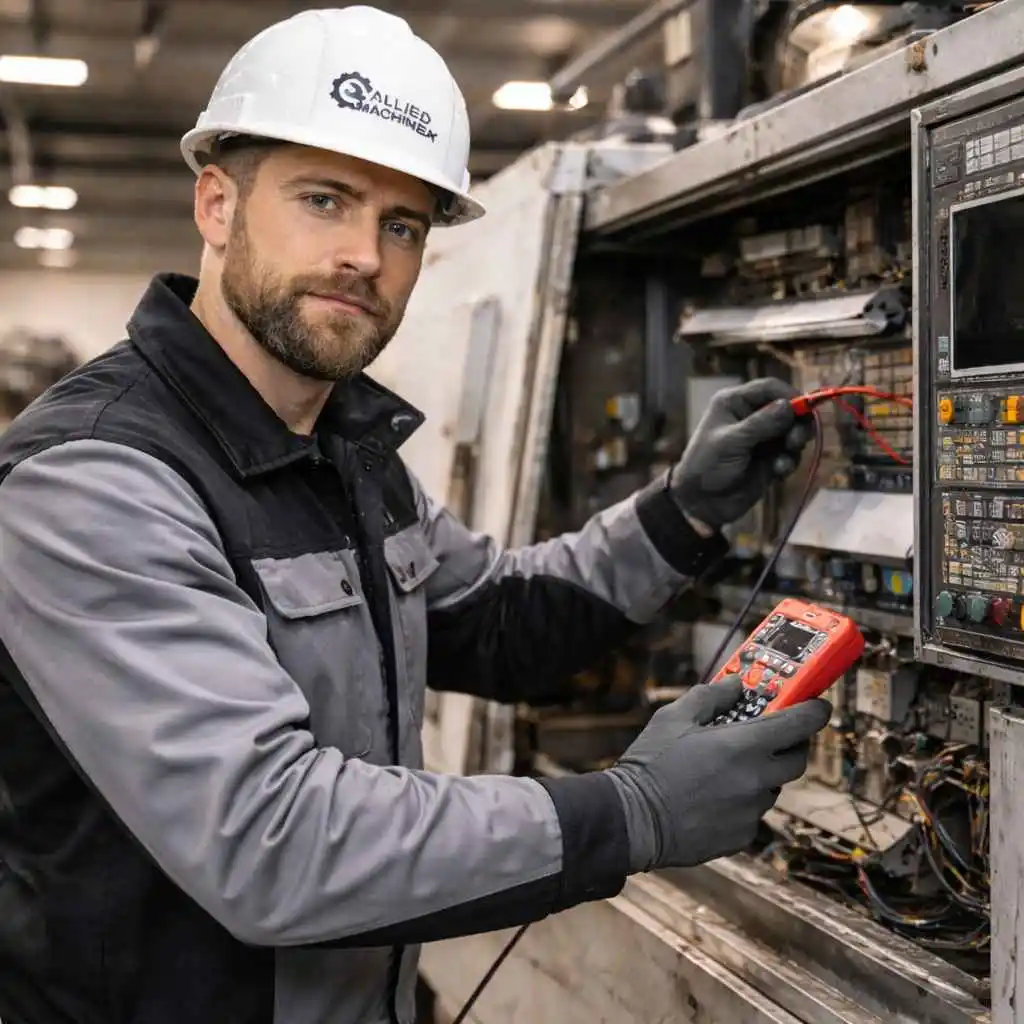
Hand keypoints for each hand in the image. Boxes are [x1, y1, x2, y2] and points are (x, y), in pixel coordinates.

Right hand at [606, 677, 829, 871]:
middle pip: (797, 759)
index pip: (801, 724)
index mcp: (744, 746)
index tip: (818, 706)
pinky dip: (742, 802)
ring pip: (772, 787)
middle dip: (791, 744)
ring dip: (761, 774)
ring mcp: (751, 811)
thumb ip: (710, 697)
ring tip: (727, 768)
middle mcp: (756, 780)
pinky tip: (712, 796)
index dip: (815, 711)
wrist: (633, 820)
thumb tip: (735, 684)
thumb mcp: (673, 718)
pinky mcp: (741, 836)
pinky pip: (753, 813)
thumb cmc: (650, 765)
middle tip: (773, 735)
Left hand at [670, 378, 811, 531]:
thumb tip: (790, 405)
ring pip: (793, 431)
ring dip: (794, 444)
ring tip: (784, 459)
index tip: (805, 409)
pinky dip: (789, 461)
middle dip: (797, 422)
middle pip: (788, 408)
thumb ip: (761, 424)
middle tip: (795, 440)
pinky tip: (778, 472)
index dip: (790, 395)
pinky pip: (790, 453)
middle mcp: (750, 415)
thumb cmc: (707, 466)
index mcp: (735, 403)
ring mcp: (762, 438)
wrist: (702, 503)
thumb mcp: (731, 442)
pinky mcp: (770, 458)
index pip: (770, 388)